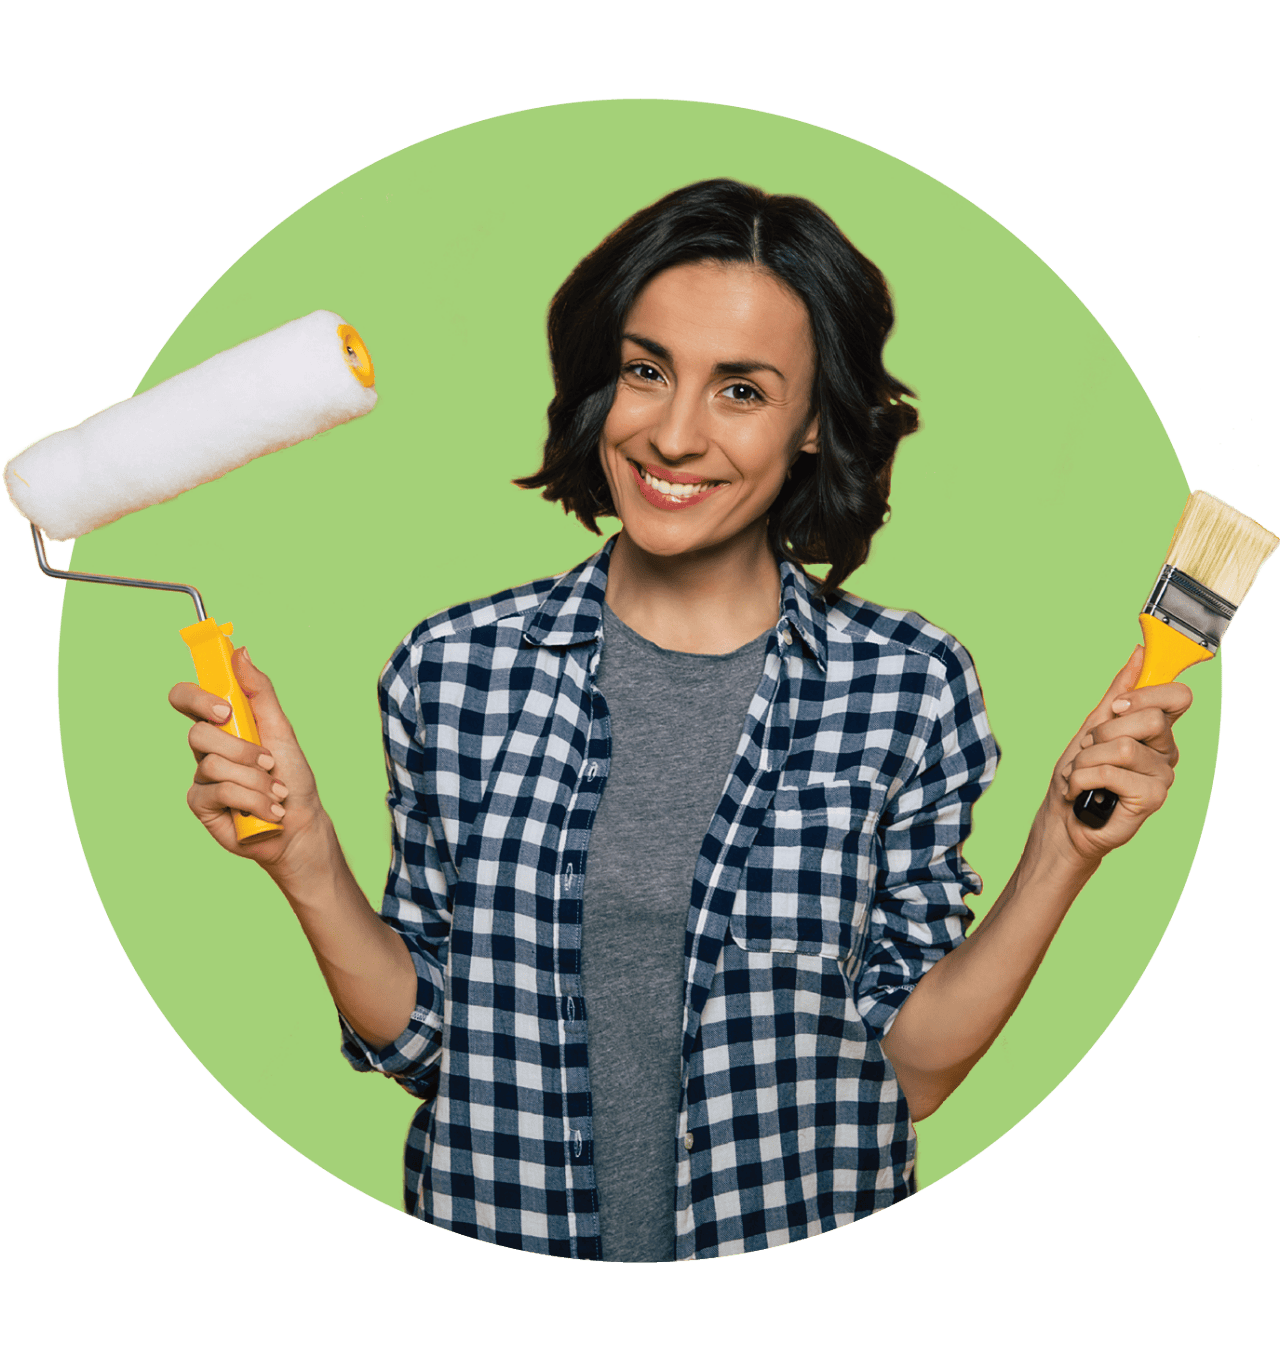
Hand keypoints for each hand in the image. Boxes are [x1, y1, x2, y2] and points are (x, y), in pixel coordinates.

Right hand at [168, 648, 330, 880]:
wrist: (300, 824)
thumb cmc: (291, 776)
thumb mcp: (281, 729)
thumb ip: (259, 691)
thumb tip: (240, 651)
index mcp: (222, 725)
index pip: (186, 698)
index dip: (196, 698)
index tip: (224, 709)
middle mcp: (207, 749)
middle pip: (197, 733)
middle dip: (242, 750)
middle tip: (268, 761)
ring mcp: (201, 777)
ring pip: (214, 765)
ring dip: (256, 780)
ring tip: (276, 792)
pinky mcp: (201, 805)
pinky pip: (219, 792)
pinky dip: (253, 800)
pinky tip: (268, 811)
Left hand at [1043, 645, 1192, 863]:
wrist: (1063, 819)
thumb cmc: (1078, 774)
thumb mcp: (1094, 725)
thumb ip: (1119, 691)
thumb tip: (1139, 654)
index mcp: (1157, 730)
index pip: (1177, 696)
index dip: (1145, 694)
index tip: (1116, 707)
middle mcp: (1166, 751)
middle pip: (1150, 718)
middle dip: (1104, 732)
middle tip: (1089, 750)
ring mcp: (1162, 776)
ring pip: (1123, 746)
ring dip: (1086, 759)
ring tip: (1079, 774)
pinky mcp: (1152, 799)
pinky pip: (1111, 772)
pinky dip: (1082, 778)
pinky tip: (1080, 790)